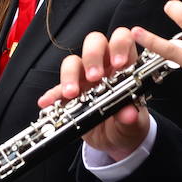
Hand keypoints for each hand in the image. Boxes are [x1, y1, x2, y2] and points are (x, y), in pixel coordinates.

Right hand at [39, 28, 149, 160]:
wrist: (115, 142)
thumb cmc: (128, 124)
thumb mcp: (134, 124)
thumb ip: (131, 117)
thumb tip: (129, 114)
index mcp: (124, 66)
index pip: (122, 39)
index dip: (119, 44)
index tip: (118, 63)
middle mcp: (103, 65)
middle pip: (94, 42)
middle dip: (92, 55)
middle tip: (94, 76)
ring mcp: (84, 77)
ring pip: (73, 61)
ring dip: (70, 74)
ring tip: (71, 93)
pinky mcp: (70, 92)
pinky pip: (57, 88)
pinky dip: (52, 94)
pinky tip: (47, 102)